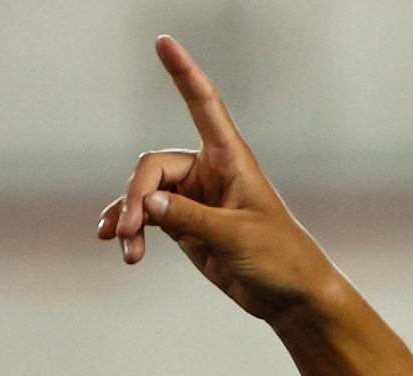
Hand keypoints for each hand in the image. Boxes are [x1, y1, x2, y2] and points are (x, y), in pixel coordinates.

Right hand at [98, 35, 336, 322]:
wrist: (290, 297)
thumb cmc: (279, 258)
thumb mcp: (236, 237)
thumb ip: (189, 219)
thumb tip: (144, 203)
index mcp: (230, 159)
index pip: (203, 105)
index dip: (184, 73)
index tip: (162, 42)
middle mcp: (208, 171)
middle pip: (152, 166)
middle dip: (135, 195)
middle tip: (129, 228)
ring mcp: (193, 198)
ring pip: (143, 193)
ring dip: (129, 216)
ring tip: (123, 245)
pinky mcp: (183, 224)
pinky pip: (145, 217)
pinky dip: (131, 229)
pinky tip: (122, 249)